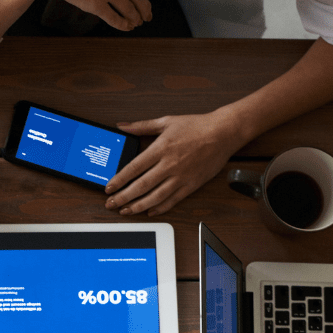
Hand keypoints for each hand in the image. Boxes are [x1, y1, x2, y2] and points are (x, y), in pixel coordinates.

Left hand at [104, 112, 249, 215]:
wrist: (223, 133)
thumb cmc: (196, 126)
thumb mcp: (166, 121)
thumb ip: (141, 126)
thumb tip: (122, 126)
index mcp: (161, 148)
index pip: (134, 168)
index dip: (119, 180)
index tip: (108, 188)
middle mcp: (170, 164)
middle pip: (142, 185)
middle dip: (124, 197)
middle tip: (111, 204)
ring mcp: (181, 176)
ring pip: (156, 196)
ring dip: (139, 206)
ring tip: (126, 211)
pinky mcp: (192, 184)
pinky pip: (174, 199)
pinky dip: (161, 207)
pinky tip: (150, 211)